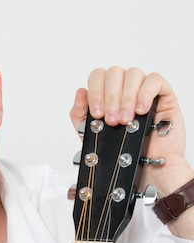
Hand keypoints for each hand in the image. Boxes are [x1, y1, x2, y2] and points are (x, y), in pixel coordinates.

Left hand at [69, 67, 192, 196]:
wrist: (147, 169)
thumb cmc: (121, 151)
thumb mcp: (92, 135)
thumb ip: (80, 115)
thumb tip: (80, 92)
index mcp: (107, 93)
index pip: (98, 77)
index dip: (95, 93)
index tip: (97, 114)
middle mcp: (124, 88)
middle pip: (114, 73)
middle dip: (110, 98)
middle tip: (112, 121)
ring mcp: (143, 89)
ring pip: (133, 74)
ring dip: (126, 98)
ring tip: (126, 120)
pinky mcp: (162, 94)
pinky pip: (154, 80)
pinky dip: (145, 93)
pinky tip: (141, 111)